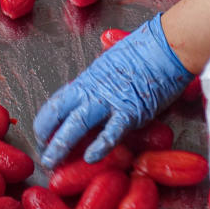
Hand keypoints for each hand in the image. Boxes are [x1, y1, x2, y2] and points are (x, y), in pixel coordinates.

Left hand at [33, 15, 191, 165]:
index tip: (42, 138)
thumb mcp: (111, 63)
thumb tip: (94, 90)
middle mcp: (93, 90)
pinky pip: (110, 132)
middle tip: (44, 158)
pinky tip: (90, 159)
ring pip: (76, 125)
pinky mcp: (130, 111)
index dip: (45, 123)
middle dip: (47, 139)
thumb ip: (100, 81)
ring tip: (52, 163)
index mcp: (87, 79)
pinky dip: (99, 147)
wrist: (167, 46)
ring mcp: (110, 101)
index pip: (56, 103)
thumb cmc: (144, 50)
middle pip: (59, 115)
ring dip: (61, 146)